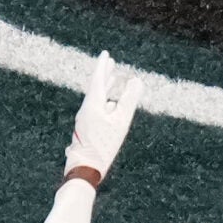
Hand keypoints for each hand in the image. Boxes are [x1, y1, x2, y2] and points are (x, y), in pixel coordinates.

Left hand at [65, 51, 144, 181]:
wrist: (85, 168)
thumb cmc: (103, 145)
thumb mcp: (121, 121)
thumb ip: (129, 100)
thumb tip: (137, 81)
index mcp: (92, 104)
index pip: (98, 79)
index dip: (103, 66)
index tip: (106, 54)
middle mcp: (86, 109)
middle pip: (97, 88)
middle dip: (106, 76)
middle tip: (112, 64)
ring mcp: (85, 120)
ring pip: (97, 99)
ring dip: (106, 89)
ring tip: (114, 82)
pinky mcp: (86, 129)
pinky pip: (96, 109)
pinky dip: (105, 102)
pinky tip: (111, 107)